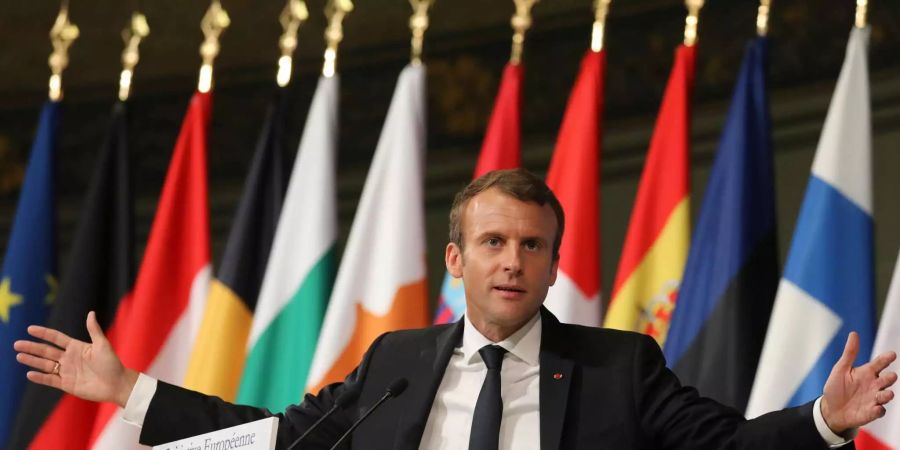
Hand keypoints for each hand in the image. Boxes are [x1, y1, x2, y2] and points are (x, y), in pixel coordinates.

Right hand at [13, 311, 138, 407]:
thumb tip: (90, 313)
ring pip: (45, 365)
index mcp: (76, 347)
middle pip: (46, 351)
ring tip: (19, 356)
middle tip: (17, 344)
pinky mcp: (67, 384)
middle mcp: (69, 358)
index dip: (43, 333)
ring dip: (32, 360)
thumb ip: (94, 330)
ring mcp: (67, 371)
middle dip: (32, 347)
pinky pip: (50, 380)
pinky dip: (40, 377)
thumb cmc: (112, 363)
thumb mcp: (103, 345)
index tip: (30, 329)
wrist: (116, 384)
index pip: (56, 338)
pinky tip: (29, 373)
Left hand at [821, 331, 897, 433]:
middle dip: (890, 378)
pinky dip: (878, 410)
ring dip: (887, 395)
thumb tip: (854, 333)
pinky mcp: (871, 412)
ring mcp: (873, 399)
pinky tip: (877, 408)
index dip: (885, 359)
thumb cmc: (836, 387)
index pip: (879, 363)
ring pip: (885, 396)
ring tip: (887, 393)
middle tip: (892, 375)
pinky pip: (878, 411)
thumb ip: (850, 353)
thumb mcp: (841, 369)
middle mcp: (873, 385)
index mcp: (867, 372)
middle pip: (885, 380)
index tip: (892, 354)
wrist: (830, 409)